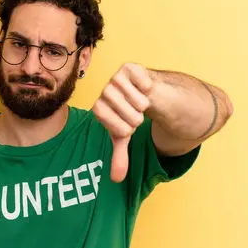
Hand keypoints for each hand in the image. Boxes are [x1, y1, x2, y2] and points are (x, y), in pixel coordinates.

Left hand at [92, 63, 152, 182]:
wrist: (140, 92)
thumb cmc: (128, 115)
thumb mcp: (124, 136)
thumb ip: (119, 156)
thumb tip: (116, 179)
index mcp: (98, 109)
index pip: (116, 127)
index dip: (126, 129)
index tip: (127, 126)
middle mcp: (103, 92)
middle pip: (132, 116)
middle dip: (139, 118)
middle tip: (135, 112)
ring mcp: (115, 78)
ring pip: (140, 102)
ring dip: (145, 105)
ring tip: (138, 100)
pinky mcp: (128, 67)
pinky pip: (145, 84)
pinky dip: (149, 89)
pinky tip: (143, 87)